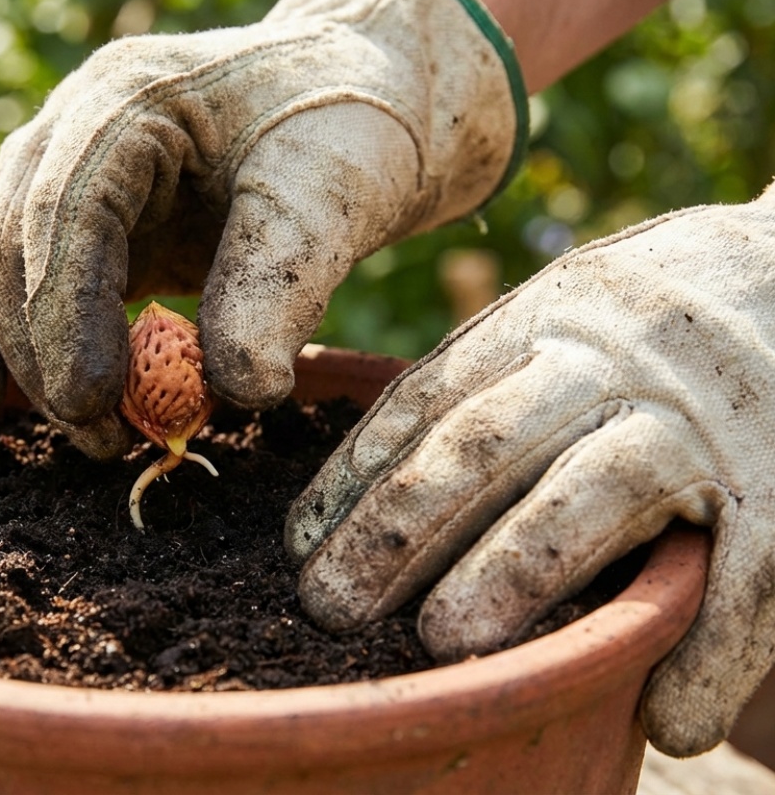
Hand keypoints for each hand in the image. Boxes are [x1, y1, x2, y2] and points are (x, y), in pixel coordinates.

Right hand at [0, 0, 524, 457]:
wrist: (342, 102)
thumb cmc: (341, 136)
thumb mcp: (332, 200)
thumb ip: (281, 287)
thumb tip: (239, 394)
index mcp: (132, 99)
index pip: (64, 209)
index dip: (65, 314)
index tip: (94, 406)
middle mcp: (68, 125)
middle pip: (1, 239)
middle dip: (33, 353)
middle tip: (94, 440)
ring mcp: (51, 165)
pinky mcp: (57, 215)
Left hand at [287, 185, 774, 756]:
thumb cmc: (657, 316)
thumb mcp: (562, 310)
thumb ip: (487, 378)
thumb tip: (366, 485)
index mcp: (545, 316)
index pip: (427, 399)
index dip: (355, 477)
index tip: (299, 548)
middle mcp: (616, 357)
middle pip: (485, 443)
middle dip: (398, 531)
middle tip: (331, 607)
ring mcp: (706, 417)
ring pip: (596, 494)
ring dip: (515, 573)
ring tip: (443, 643)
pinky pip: (752, 573)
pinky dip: (710, 650)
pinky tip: (667, 720)